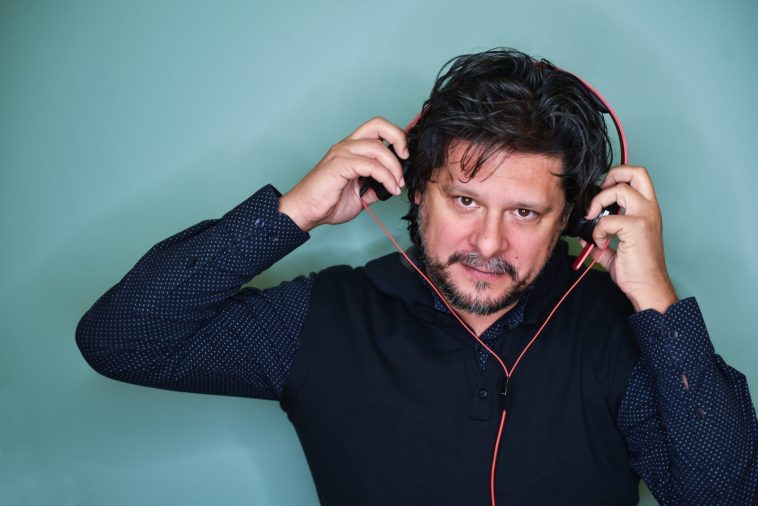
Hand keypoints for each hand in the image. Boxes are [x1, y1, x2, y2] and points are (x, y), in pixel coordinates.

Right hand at [278, 117, 407, 232]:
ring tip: (397, 185)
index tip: (405, 158)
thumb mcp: (360, 195)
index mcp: (351, 149)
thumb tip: (391, 186)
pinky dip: (385, 177)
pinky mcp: (339, 165)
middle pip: (378, 124)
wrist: (305, 212)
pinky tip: (389, 189)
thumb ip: (375, 187)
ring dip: (394, 167)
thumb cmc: (327, 202)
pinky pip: (370, 165)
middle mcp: (346, 146)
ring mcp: (342, 153)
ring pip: (378, 147)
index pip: (378, 129)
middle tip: (406, 159)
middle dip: (399, 139)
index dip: (396, 138)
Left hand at [582, 165, 677, 312]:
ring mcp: (645, 216)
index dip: (617, 177)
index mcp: (648, 210)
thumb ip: (600, 240)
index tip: (602, 195)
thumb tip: (583, 235)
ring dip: (599, 202)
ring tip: (593, 220)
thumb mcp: (615, 251)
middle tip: (599, 198)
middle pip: (636, 171)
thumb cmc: (636, 271)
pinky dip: (597, 230)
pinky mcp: (636, 228)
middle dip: (612, 176)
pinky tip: (601, 243)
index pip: (637, 176)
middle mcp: (650, 209)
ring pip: (619, 189)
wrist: (648, 287)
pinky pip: (607, 219)